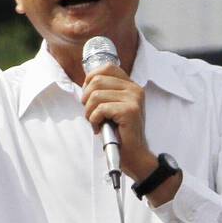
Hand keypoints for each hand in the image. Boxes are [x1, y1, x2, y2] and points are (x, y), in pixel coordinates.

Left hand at [80, 65, 153, 182]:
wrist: (134, 154)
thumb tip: (86, 82)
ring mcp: (133, 99)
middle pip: (97, 80)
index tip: (89, 96)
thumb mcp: (112, 107)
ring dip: (89, 112)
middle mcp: (134, 89)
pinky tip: (99, 128)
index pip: (107, 68)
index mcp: (131, 85)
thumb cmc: (120, 133)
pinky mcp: (129, 111)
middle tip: (91, 114)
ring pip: (96, 95)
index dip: (91, 79)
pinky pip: (100, 109)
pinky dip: (94, 120)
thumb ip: (105, 92)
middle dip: (87, 99)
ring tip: (96, 122)